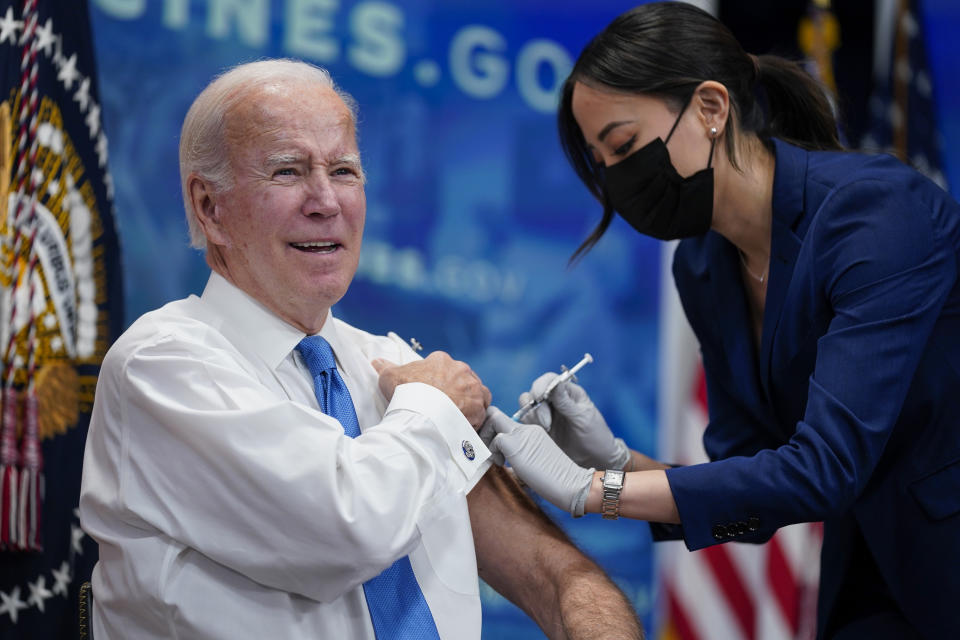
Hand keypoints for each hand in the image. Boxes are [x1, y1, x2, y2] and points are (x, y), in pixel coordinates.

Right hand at [373, 351, 490, 427]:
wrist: (421, 412)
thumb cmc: (406, 392)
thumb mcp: (390, 376)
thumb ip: (385, 367)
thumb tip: (376, 362)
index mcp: (441, 360)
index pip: (444, 367)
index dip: (439, 380)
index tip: (433, 392)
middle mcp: (460, 370)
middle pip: (463, 379)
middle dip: (457, 390)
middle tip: (446, 406)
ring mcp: (472, 388)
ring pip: (477, 393)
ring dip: (471, 402)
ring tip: (458, 415)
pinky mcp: (478, 406)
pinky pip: (481, 412)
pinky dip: (475, 419)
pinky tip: (463, 426)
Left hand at [482, 406, 594, 516]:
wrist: (573, 483)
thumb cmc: (555, 480)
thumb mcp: (533, 463)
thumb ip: (519, 457)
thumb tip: (501, 464)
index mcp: (532, 432)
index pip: (506, 420)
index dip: (493, 428)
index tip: (492, 446)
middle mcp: (527, 428)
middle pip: (495, 415)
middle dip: (485, 430)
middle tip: (488, 451)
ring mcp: (522, 434)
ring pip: (493, 421)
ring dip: (487, 439)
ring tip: (497, 459)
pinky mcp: (516, 445)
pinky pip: (496, 439)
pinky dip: (493, 451)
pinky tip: (503, 464)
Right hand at [519, 374, 629, 470]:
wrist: (594, 460)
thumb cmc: (595, 436)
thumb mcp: (583, 418)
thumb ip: (566, 402)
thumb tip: (555, 383)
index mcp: (567, 392)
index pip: (549, 380)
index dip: (540, 385)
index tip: (539, 397)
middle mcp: (553, 401)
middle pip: (533, 393)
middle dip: (536, 407)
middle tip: (547, 424)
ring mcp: (544, 415)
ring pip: (526, 407)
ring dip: (531, 418)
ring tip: (546, 431)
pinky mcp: (538, 429)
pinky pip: (525, 423)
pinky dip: (527, 427)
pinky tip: (540, 435)